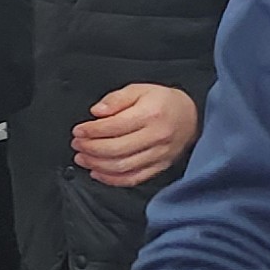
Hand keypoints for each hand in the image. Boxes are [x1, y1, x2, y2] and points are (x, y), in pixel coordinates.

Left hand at [74, 83, 199, 187]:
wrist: (191, 117)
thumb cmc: (164, 102)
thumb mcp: (140, 90)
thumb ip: (116, 99)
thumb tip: (97, 112)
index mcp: (150, 114)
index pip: (114, 126)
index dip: (91, 130)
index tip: (79, 130)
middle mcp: (156, 136)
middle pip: (116, 149)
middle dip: (90, 148)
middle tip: (77, 144)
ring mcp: (159, 155)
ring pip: (122, 167)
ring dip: (97, 165)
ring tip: (83, 158)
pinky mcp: (159, 167)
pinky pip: (133, 179)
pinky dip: (111, 179)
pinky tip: (98, 173)